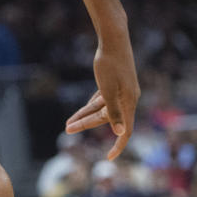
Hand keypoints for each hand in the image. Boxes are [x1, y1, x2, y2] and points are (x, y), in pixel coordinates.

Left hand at [65, 32, 139, 160]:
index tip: (108, 158)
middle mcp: (128, 99)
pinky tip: (83, 109)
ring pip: (103, 109)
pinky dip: (92, 105)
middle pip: (107, 119)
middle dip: (87, 125)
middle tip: (67, 128)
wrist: (113, 38)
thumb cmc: (110, 62)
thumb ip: (113, 111)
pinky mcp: (115, 83)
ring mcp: (122, 91)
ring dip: (86, 115)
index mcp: (129, 102)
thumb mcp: (108, 88)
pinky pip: (103, 99)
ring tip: (68, 122)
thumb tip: (121, 132)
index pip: (125, 131)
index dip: (118, 146)